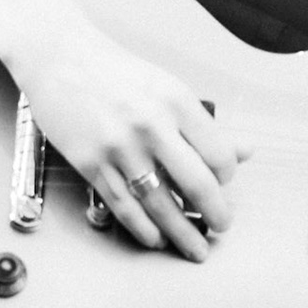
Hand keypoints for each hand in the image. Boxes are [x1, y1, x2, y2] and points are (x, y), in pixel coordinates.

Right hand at [14, 23, 249, 260]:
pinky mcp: (91, 163)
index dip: (227, 177)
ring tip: (194, 247)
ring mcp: (119, 147)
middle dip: (215, 213)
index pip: (218, 153)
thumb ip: (204, 125)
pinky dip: (143, 228)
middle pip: (196, 183)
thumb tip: (245, 152)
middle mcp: (151, 125)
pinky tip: (156, 238)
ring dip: (181, 232)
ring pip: (159, 202)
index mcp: (177, 102)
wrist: (62, 59)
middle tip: (222, 226)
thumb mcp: (169, 89)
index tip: (224, 185)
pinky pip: (123, 205)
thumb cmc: (118, 73)